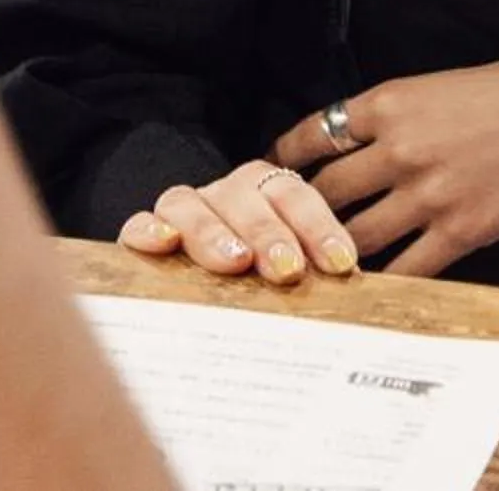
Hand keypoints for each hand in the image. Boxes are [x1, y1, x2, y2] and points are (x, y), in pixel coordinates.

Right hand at [121, 159, 362, 282]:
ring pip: (190, 203)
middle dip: (269, 232)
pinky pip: (138, 223)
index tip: (340, 265)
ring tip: (235, 262)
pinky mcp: (140, 235)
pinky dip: (148, 228)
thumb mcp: (294, 279)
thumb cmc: (261, 287)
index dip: (319, 227)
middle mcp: (225, 196)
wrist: (197, 287)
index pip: (295, 197)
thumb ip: (319, 282)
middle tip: (288, 270)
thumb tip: (360, 303)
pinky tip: (162, 244)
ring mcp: (182, 213)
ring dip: (214, 231)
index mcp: (268, 195)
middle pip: (246, 196)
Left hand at [269, 55, 498, 279]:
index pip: (315, 133)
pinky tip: (369, 290)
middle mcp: (401, 148)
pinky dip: (384, 282)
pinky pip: (406, 268)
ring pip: (357, 234)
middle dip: (299, 212)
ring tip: (314, 266)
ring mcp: (429, 194)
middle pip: (326, 190)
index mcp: (391, 102)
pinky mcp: (461, 231)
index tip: (271, 172)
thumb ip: (396, 115)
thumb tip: (357, 143)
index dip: (285, 157)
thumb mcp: (439, 85)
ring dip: (333, 251)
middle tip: (281, 231)